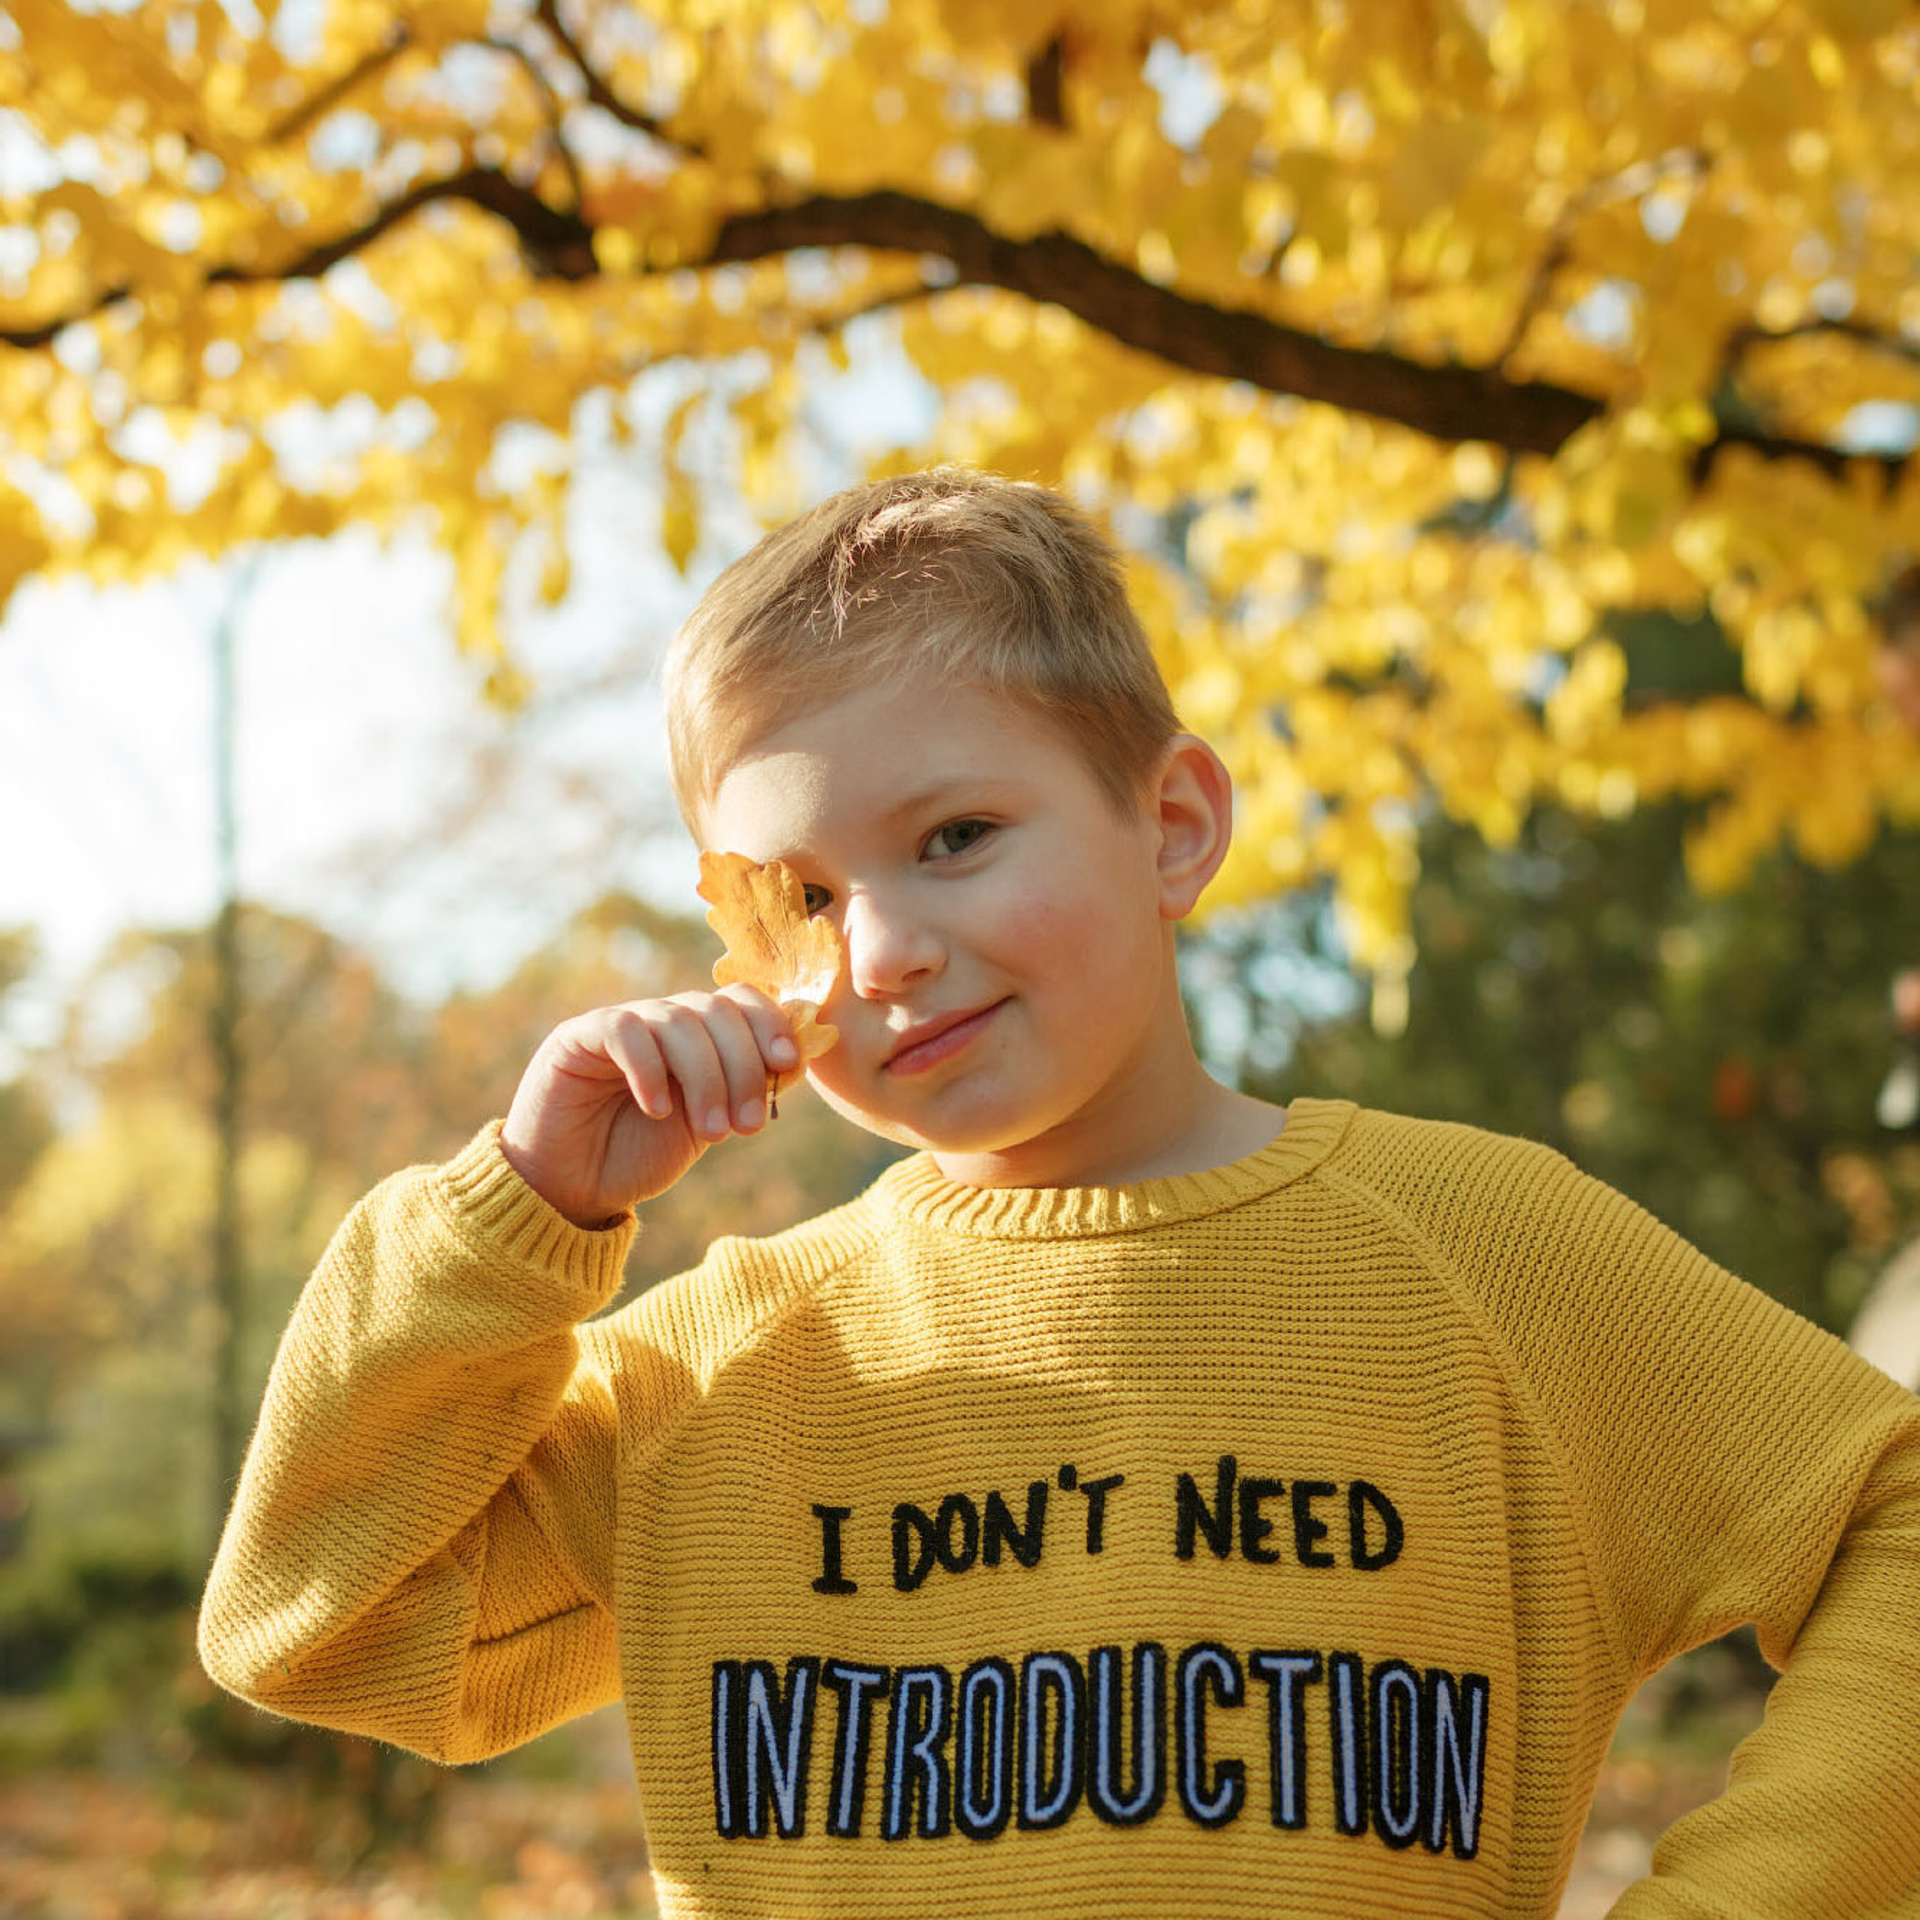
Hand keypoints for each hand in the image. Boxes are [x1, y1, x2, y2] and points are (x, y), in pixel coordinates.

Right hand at [500, 987, 801, 1227]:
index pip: (740, 1000)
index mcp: (696, 1036)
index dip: (769, 1024)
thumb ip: (746, 1090)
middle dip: (743, 1067)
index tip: (786, 1065)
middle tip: (749, 1126)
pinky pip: (624, 1032)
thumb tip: (801, 1058)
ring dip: (707, 1079)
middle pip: (717, 1011)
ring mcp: (620, 1025)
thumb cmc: (639, 1156)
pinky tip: (658, 1110)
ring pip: (678, 1022)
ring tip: (712, 1134)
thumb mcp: (708, 1124)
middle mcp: (661, 1022)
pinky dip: (650, 1069)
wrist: (570, 1189)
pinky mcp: (577, 1037)